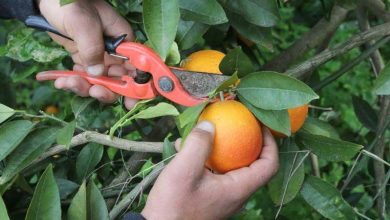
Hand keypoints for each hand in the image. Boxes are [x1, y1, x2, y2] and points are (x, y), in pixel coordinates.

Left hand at [38, 0, 136, 108]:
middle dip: (105, 90)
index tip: (130, 103)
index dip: (136, 86)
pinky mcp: (84, 59)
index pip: (136, 67)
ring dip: (84, 87)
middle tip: (92, 92)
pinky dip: (74, 83)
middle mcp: (114, 52)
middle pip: (118, 80)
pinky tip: (61, 81)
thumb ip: (93, 49)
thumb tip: (97, 74)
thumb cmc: (71, 4)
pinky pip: (84, 78)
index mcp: (122, 40)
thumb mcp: (84, 24)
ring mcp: (99, 57)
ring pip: (100, 82)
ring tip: (67, 83)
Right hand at [142, 121, 278, 219]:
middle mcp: (235, 195)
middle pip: (252, 165)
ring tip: (206, 132)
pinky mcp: (209, 198)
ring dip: (222, 149)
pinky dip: (206, 159)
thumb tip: (209, 124)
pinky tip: (185, 148)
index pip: (268, 165)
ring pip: (231, 168)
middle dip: (246, 141)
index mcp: (238, 189)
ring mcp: (222, 198)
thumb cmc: (173, 205)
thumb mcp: (184, 170)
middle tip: (236, 123)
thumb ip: (198, 144)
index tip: (260, 125)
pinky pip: (215, 174)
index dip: (270, 144)